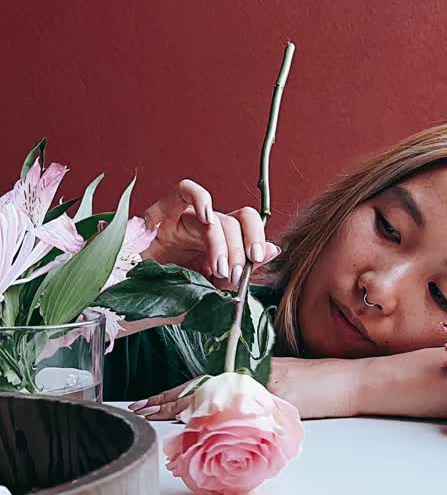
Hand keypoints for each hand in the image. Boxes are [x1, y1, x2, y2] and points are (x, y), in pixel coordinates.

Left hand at [130, 358, 365, 421]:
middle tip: (137, 408)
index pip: (201, 381)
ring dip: (178, 407)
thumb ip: (252, 395)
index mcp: (246, 369)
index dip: (172, 392)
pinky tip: (193, 422)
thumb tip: (224, 414)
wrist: (348, 382)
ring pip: (210, 394)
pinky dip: (214, 414)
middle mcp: (248, 373)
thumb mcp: (280, 387)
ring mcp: (258, 383)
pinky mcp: (272, 395)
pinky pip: (236, 406)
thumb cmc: (319, 386)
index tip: (148, 401)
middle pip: (198, 386)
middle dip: (165, 399)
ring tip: (151, 414)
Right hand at [142, 180, 280, 289]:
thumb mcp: (209, 289)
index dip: (257, 239)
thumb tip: (274, 249)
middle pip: (235, 221)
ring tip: (217, 268)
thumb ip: (241, 269)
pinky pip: (183, 191)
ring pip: (214, 215)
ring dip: (222, 241)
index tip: (256, 260)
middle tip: (233, 274)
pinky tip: (205, 217)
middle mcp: (203, 229)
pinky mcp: (160, 213)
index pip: (246, 228)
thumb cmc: (165, 295)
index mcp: (217, 246)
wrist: (125, 303)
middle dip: (239, 248)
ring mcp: (183, 219)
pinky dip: (199, 197)